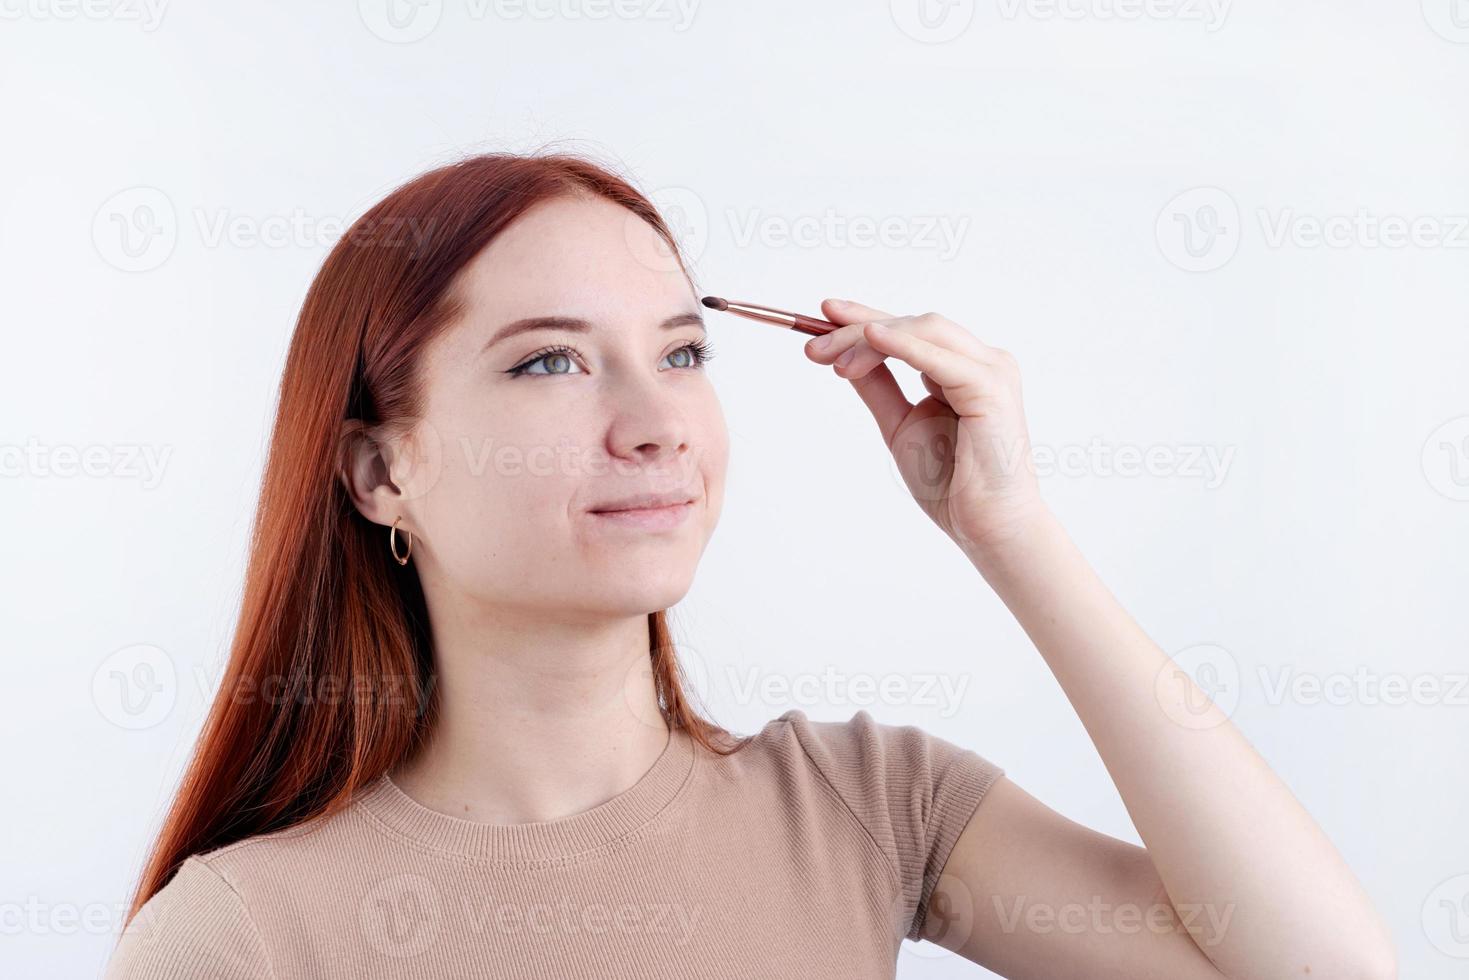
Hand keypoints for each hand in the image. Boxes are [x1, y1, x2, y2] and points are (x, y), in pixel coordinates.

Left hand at [803, 298, 1049, 556]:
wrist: (986, 526)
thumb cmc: (952, 485)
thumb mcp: (901, 425)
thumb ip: (878, 388)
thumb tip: (844, 359)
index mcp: (963, 370)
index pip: (910, 331)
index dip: (866, 318)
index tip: (823, 316)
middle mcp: (981, 362)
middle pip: (914, 324)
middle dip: (859, 328)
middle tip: (814, 347)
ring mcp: (991, 370)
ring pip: (925, 329)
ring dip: (872, 338)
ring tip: (834, 361)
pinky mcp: (990, 387)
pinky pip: (939, 357)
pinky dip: (903, 345)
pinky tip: (872, 339)